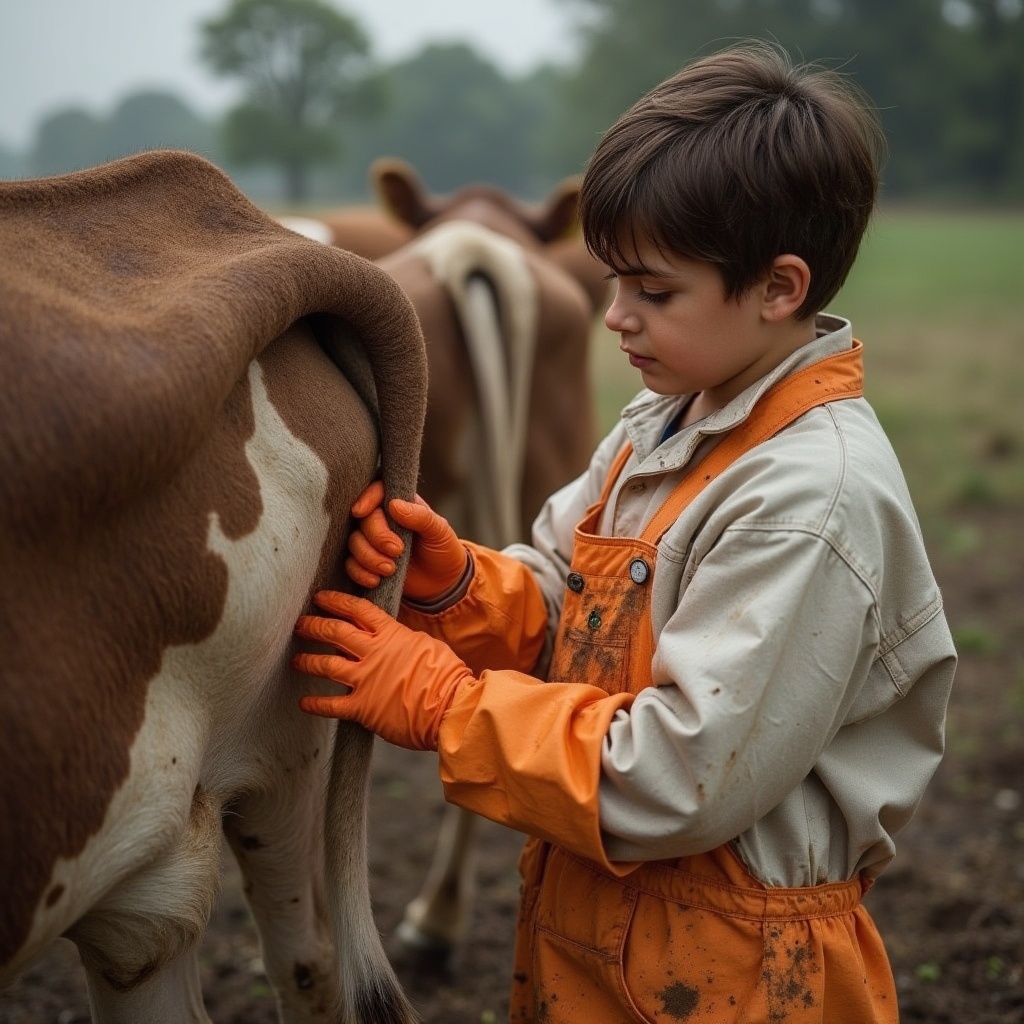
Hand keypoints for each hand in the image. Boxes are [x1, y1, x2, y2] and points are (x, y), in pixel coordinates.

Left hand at [292, 590, 474, 749]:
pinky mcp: (363, 708)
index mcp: (392, 634)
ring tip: (297, 659)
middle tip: (300, 624)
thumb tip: (396, 637)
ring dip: (307, 660)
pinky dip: (314, 704)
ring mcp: (366, 679)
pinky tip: (304, 703)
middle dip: (313, 625)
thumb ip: (405, 640)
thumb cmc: (448, 677)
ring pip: (326, 664)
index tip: (321, 597)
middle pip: (335, 631)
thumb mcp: (428, 646)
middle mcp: (374, 653)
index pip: (357, 610)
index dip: (336, 601)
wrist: (452, 708)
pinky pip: (330, 704)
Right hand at [345, 481, 468, 601]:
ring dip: (368, 557)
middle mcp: (382, 519)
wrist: (442, 582)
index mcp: (400, 503)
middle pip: (363, 520)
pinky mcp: (367, 563)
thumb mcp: (440, 531)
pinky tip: (376, 580)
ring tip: (390, 569)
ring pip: (354, 542)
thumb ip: (421, 516)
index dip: (365, 499)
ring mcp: (372, 541)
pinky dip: (360, 573)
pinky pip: (350, 564)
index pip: (376, 491)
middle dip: (376, 537)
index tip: (360, 512)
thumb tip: (394, 505)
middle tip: (397, 551)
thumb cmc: (443, 549)